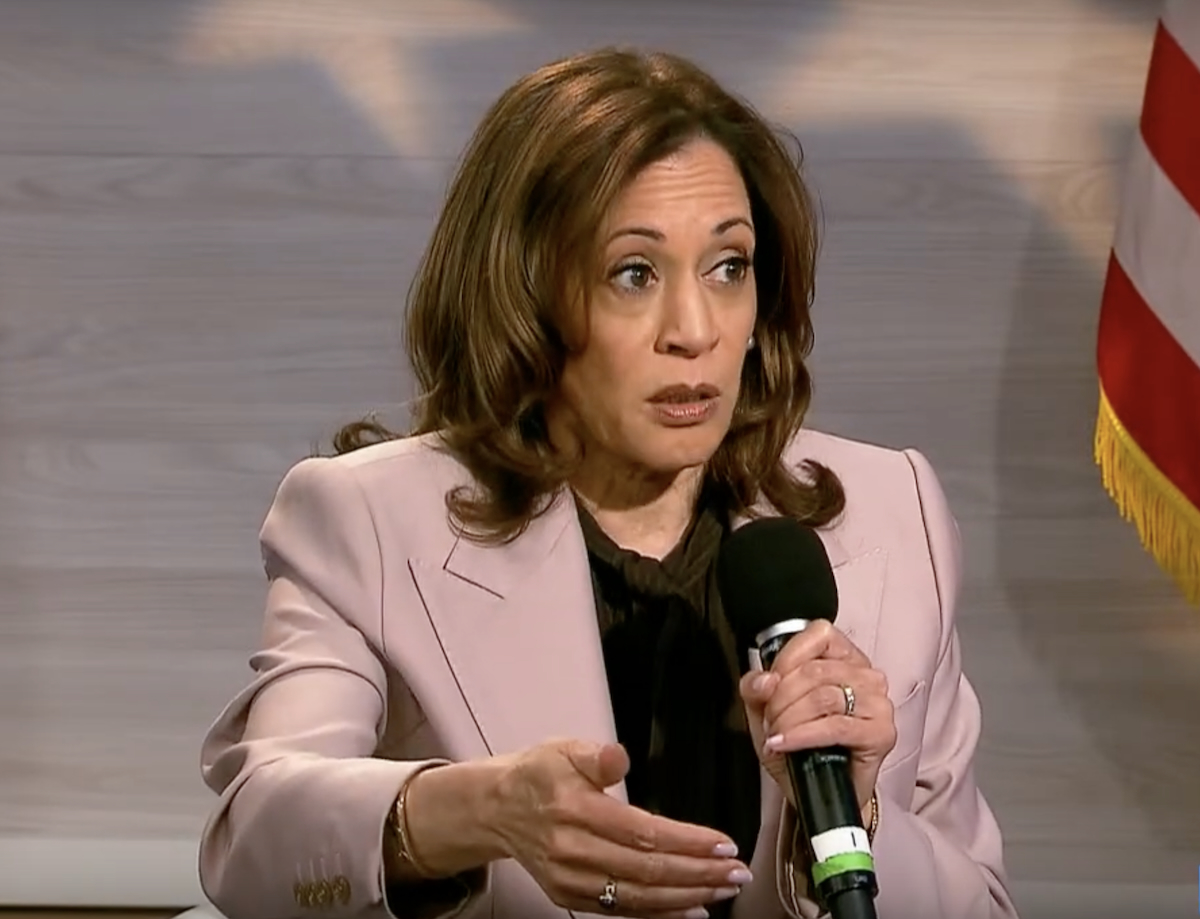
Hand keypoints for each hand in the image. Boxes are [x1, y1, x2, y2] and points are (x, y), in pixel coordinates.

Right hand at [490, 738, 750, 917]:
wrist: (497, 809)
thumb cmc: (538, 774)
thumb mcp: (564, 748)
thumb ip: (597, 755)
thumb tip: (620, 757)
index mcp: (573, 809)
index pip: (641, 832)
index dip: (687, 842)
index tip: (723, 843)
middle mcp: (571, 850)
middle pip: (645, 870)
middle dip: (698, 874)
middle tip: (737, 872)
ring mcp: (570, 880)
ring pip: (636, 896)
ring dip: (687, 896)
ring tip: (724, 890)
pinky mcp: (569, 897)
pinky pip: (621, 910)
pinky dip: (659, 913)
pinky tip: (690, 908)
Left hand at [738, 620, 895, 816]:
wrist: (817, 791)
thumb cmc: (798, 745)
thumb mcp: (766, 709)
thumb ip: (756, 687)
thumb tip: (765, 680)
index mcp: (844, 656)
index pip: (816, 635)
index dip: (784, 661)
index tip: (768, 688)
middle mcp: (866, 674)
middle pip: (814, 671)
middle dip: (780, 699)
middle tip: (770, 722)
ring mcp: (879, 703)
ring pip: (823, 697)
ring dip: (789, 719)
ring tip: (777, 736)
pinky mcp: (881, 733)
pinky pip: (835, 726)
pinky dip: (802, 735)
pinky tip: (785, 744)